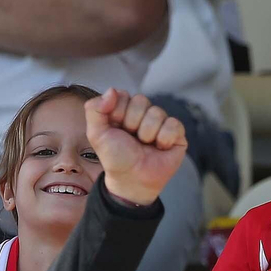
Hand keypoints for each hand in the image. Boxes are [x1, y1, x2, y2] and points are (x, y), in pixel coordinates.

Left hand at [85, 88, 186, 206]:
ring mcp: (161, 123)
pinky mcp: (176, 134)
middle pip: (141, 101)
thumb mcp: (97, 134)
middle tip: (131, 140)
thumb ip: (94, 109)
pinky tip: (159, 148)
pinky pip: (174, 124)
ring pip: (157, 112)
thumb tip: (112, 90)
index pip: (123, 95)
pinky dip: (164, 138)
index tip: (116, 129)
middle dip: (132, 123)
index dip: (118, 112)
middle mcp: (143, 114)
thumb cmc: (115, 158)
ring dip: (147, 133)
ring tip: (145, 146)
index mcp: (124, 110)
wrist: (132, 180)